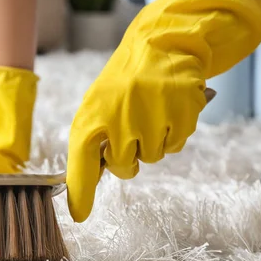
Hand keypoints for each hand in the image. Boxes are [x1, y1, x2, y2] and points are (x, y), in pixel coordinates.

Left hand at [65, 0, 260, 222]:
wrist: (161, 45)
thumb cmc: (125, 83)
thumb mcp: (99, 105)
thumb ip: (93, 142)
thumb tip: (81, 189)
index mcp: (92, 115)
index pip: (82, 163)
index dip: (81, 192)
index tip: (79, 215)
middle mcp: (119, 120)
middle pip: (125, 168)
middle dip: (130, 157)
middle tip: (132, 127)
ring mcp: (151, 118)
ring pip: (154, 158)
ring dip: (154, 141)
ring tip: (151, 110)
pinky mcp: (181, 115)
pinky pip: (176, 145)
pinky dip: (174, 132)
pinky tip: (169, 108)